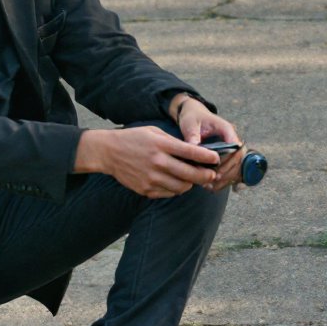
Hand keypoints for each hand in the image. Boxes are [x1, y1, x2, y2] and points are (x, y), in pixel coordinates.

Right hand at [73, 126, 219, 197]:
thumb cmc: (134, 139)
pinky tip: (178, 183)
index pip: (191, 152)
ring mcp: (151, 178)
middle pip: (190, 174)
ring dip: (192, 184)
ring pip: (182, 187)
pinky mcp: (146, 190)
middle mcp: (158, 162)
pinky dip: (177, 189)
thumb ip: (174, 142)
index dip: (207, 157)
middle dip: (206, 175)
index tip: (217, 158)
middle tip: (212, 175)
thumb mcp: (154, 132)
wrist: (109, 152)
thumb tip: (195, 152)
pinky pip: (169, 193)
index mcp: (161, 145)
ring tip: (195, 179)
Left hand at [170, 94, 243, 192]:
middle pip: (238, 158)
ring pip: (237, 166)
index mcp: (226, 129)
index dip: (228, 158)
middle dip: (227, 171)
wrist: (194, 115)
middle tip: (213, 179)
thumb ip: (192, 135)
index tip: (215, 167)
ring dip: (226, 178)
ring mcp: (231, 148)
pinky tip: (212, 187)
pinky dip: (224, 180)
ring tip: (210, 186)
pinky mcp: (227, 156)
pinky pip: (231, 170)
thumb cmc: (193, 118)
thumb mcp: (190, 124)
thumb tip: (193, 148)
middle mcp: (232, 138)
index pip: (235, 145)